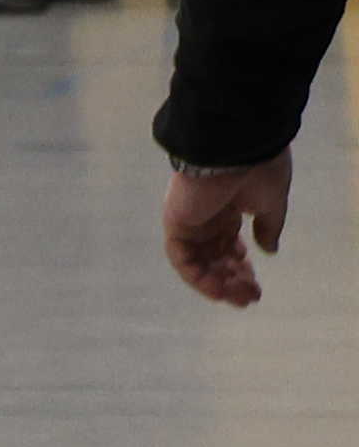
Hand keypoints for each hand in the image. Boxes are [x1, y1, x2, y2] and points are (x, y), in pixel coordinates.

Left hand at [166, 153, 294, 307]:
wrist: (238, 147)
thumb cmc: (259, 168)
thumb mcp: (271, 203)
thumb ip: (267, 227)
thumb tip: (269, 250)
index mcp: (227, 210)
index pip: (228, 246)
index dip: (240, 268)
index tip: (256, 286)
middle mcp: (205, 217)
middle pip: (213, 258)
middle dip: (232, 280)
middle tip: (251, 297)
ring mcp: (189, 220)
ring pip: (198, 263)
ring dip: (217, 284)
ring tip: (240, 299)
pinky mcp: (176, 222)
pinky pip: (181, 258)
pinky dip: (197, 277)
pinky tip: (219, 290)